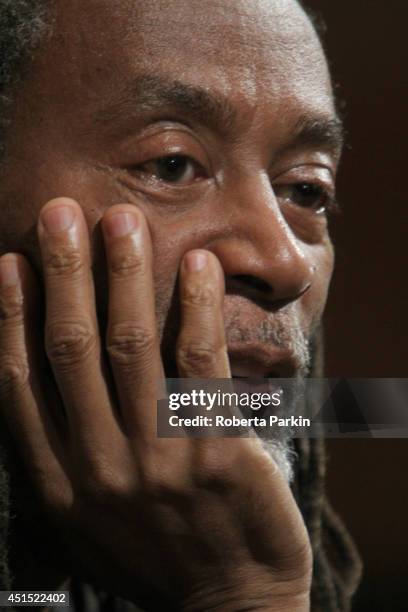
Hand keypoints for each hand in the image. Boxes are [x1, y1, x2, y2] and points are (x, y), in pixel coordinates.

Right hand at [0, 198, 311, 610]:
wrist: (230, 603)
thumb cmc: (156, 554)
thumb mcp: (87, 523)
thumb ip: (61, 459)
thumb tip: (39, 381)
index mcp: (59, 483)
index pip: (20, 385)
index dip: (12, 318)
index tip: (12, 263)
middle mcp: (99, 466)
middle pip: (71, 350)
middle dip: (63, 275)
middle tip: (59, 213)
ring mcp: (159, 459)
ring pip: (132, 347)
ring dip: (124, 276)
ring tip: (120, 221)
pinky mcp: (217, 451)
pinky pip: (201, 365)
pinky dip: (196, 309)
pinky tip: (196, 264)